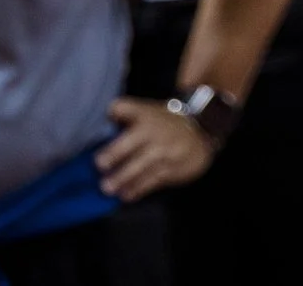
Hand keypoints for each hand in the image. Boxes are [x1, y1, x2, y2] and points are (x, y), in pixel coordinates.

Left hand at [97, 96, 216, 200]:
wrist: (202, 133)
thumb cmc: (165, 124)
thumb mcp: (149, 112)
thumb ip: (126, 117)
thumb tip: (100, 126)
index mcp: (145, 114)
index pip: (126, 107)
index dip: (116, 110)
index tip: (106, 116)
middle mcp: (155, 131)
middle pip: (130, 142)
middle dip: (114, 154)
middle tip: (100, 165)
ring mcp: (165, 151)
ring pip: (140, 166)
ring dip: (122, 178)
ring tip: (107, 188)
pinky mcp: (173, 168)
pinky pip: (152, 180)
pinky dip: (137, 189)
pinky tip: (126, 195)